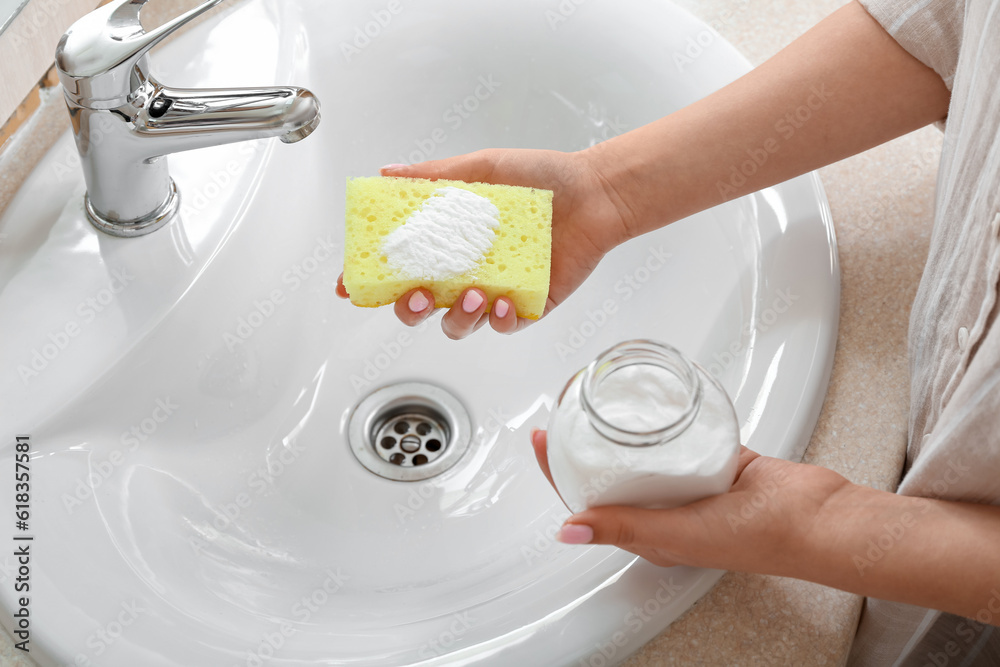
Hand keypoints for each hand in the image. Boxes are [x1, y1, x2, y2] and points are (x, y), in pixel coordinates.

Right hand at [335, 148, 632, 339]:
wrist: (593, 193)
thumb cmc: (540, 178)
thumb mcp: (482, 168)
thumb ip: (435, 175)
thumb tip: (387, 172)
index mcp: (449, 243)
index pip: (400, 266)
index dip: (372, 280)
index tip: (349, 285)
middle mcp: (466, 271)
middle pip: (420, 307)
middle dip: (408, 309)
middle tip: (416, 295)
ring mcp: (494, 292)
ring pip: (458, 324)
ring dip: (457, 317)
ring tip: (473, 294)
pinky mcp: (527, 307)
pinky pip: (503, 326)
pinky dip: (500, 319)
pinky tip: (505, 300)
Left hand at [530, 429, 853, 575]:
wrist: (813, 515)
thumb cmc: (756, 537)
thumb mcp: (676, 534)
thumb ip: (624, 528)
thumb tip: (568, 532)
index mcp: (649, 532)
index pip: (589, 499)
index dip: (559, 471)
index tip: (541, 440)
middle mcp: (664, 507)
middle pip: (610, 471)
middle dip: (582, 441)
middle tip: (564, 408)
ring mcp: (688, 481)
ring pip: (642, 450)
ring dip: (618, 427)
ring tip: (597, 398)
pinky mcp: (714, 456)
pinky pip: (679, 433)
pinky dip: (663, 416)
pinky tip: (650, 398)